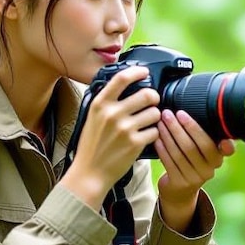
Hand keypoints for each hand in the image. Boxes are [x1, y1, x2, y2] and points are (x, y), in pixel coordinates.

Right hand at [61, 67, 160, 208]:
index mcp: (100, 104)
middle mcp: (113, 114)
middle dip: (154, 97)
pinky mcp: (135, 143)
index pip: (122, 79)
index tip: (144, 72)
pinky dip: (153, 134)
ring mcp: (125, 129)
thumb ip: (107, 102)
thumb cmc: (91, 146)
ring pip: (155, 113)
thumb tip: (125, 86)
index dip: (137, 72)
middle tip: (153, 102)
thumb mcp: (92, 117)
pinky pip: (155, 131)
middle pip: (147, 94)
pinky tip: (145, 137)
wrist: (90, 173)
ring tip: (148, 122)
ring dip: (155, 117)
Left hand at [155, 109, 233, 231]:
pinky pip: (169, 162)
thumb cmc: (193, 163)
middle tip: (168, 113)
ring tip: (160, 122)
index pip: (211, 142)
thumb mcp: (204, 153)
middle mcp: (209, 170)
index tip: (184, 114)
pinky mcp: (180, 183)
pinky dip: (162, 148)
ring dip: (168, 135)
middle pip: (193, 146)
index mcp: (218, 159)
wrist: (181, 191)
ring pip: (179, 153)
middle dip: (179, 127)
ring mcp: (194, 178)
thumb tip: (202, 109)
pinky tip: (157, 137)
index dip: (199, 129)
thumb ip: (208, 137)